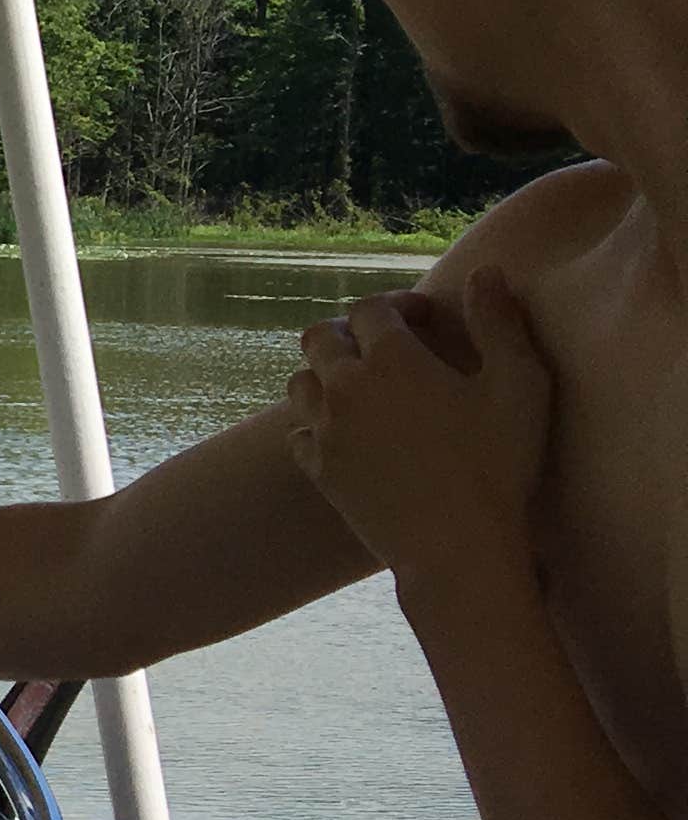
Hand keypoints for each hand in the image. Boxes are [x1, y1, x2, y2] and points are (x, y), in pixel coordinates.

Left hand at [286, 270, 551, 579]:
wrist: (458, 546)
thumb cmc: (498, 464)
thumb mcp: (519, 385)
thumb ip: (500, 323)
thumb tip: (486, 272)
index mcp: (390, 358)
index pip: (371, 308)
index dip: (395, 305)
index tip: (423, 318)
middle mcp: (345, 386)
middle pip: (320, 337)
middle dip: (349, 331)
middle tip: (384, 345)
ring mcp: (326, 430)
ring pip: (301, 382)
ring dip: (325, 374)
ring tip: (361, 385)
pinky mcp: (318, 470)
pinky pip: (299, 432)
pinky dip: (316, 424)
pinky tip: (345, 432)